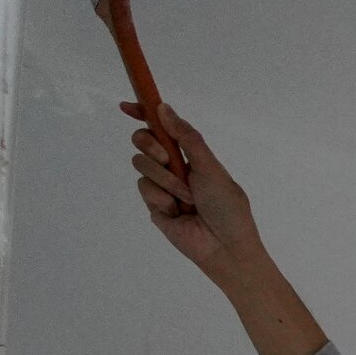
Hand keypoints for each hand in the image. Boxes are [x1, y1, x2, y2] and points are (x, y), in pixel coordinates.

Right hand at [124, 103, 250, 267]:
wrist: (225, 247)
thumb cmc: (227, 208)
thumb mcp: (210, 167)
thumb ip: (187, 138)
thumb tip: (164, 108)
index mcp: (190, 156)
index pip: (162, 129)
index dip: (144, 114)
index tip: (128, 106)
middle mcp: (173, 167)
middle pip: (142, 140)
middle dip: (151, 145)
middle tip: (166, 158)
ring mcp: (161, 185)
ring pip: (140, 163)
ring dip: (165, 178)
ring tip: (187, 198)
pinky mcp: (154, 204)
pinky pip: (144, 187)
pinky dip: (161, 197)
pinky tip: (177, 212)